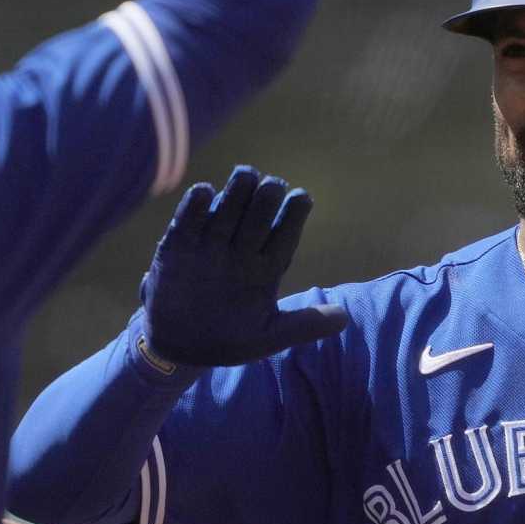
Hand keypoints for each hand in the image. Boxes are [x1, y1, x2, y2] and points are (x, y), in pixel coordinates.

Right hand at [140, 166, 347, 366]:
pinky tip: (204, 192)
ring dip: (236, 193)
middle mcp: (240, 251)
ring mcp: (210, 246)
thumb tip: (345, 317)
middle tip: (273, 184)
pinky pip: (188, 222)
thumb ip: (304, 325)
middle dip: (266, 199)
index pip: (284, 237)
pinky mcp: (178, 246)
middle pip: (257, 217)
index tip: (302, 198)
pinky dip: (194, 207)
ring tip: (246, 175)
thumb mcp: (268, 337)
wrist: (179, 348)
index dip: (294, 217)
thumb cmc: (228, 340)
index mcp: (265, 268)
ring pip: (227, 212)